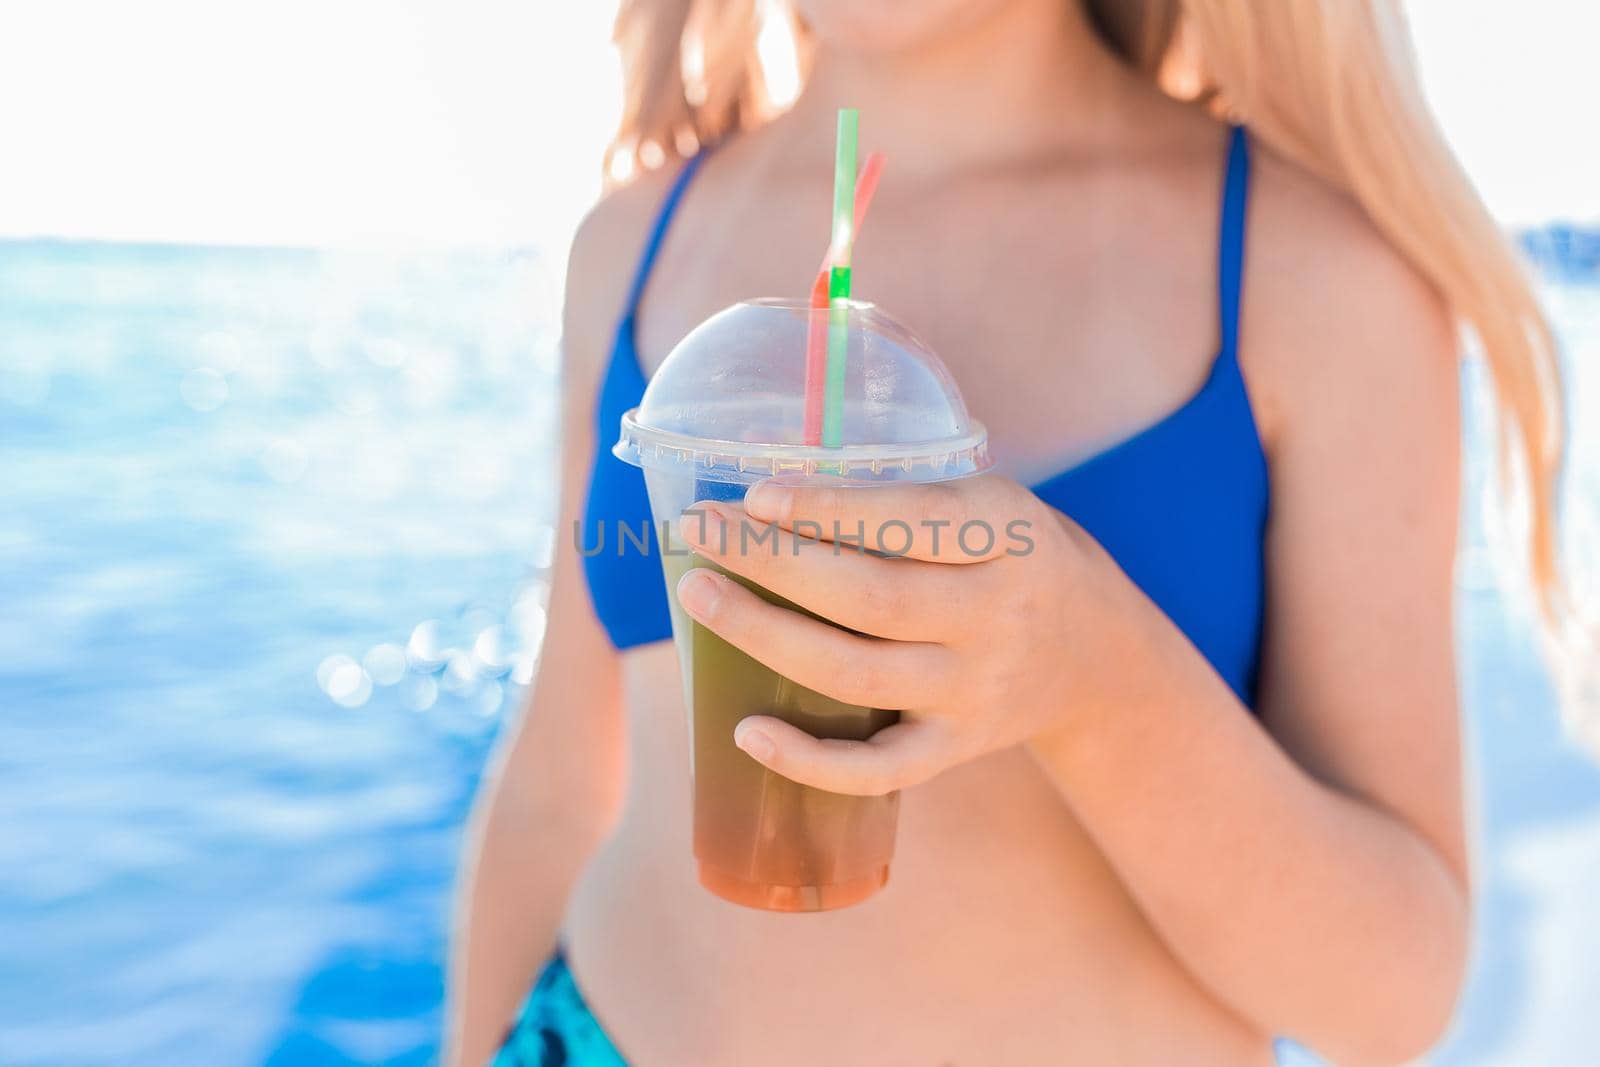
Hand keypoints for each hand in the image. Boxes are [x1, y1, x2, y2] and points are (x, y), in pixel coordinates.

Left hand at [672, 474, 1160, 794]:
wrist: (1097, 656)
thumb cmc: (1012, 560)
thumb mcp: (989, 506)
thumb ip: (902, 500)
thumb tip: (764, 491)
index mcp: (1007, 539)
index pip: (909, 522)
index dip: (827, 509)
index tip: (754, 495)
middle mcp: (995, 618)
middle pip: (870, 596)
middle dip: (773, 563)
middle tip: (700, 533)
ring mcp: (974, 692)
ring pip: (858, 674)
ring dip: (766, 636)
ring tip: (699, 598)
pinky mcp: (956, 749)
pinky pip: (878, 769)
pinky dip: (808, 760)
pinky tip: (745, 732)